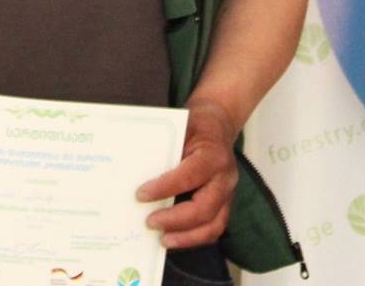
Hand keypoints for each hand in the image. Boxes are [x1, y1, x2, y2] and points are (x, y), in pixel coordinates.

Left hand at [137, 99, 237, 248]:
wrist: (218, 124)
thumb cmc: (195, 126)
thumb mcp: (179, 129)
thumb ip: (164, 151)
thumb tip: (135, 174)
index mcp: (213, 155)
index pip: (189, 176)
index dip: (164, 189)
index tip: (140, 195)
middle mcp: (225, 177)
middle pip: (204, 208)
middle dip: (175, 220)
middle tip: (150, 222)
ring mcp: (229, 193)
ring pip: (213, 226)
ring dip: (186, 237)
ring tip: (163, 240)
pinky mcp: (226, 204)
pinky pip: (214, 228)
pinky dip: (194, 237)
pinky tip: (175, 238)